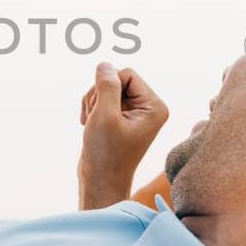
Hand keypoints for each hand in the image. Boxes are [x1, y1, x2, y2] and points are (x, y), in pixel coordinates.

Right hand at [77, 62, 168, 209]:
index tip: (102, 110)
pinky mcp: (122, 117)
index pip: (127, 74)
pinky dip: (92, 108)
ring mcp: (135, 113)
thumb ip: (106, 86)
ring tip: (91, 123)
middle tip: (95, 118)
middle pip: (117, 79)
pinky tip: (89, 125)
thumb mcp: (105, 115)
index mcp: (155, 107)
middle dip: (99, 95)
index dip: (108, 87)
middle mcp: (149, 108)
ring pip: (106, 88)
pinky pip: (103, 98)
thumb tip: (105, 64)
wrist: (99, 181)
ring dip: (93, 102)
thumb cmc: (105, 153)